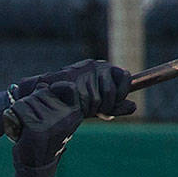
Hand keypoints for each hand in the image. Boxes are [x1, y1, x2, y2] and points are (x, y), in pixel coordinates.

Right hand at [6, 61, 135, 135]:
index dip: (120, 95)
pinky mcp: (75, 76)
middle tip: (91, 111)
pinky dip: (86, 106)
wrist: (42, 99)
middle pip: (116, 90)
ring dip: (94, 108)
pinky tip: (76, 107)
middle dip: (106, 106)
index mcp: (103, 69)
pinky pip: (91, 97)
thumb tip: (134, 107)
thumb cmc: (69, 102)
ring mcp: (86, 70)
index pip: (125, 78)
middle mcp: (97, 65)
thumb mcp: (96, 106)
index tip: (108, 106)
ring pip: (105, 95)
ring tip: (80, 108)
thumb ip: (114, 106)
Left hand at [8, 81, 82, 176]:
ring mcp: (52, 122)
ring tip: (27, 128)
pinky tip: (19, 130)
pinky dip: (13, 117)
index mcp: (75, 113)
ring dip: (21, 112)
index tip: (48, 105)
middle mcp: (67, 116)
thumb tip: (41, 85)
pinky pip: (18, 109)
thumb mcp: (55, 118)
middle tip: (33, 123)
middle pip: (41, 92)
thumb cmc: (44, 139)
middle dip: (32, 104)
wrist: (35, 166)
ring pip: (28, 100)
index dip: (54, 91)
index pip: (67, 87)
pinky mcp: (36, 128)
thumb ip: (52, 100)